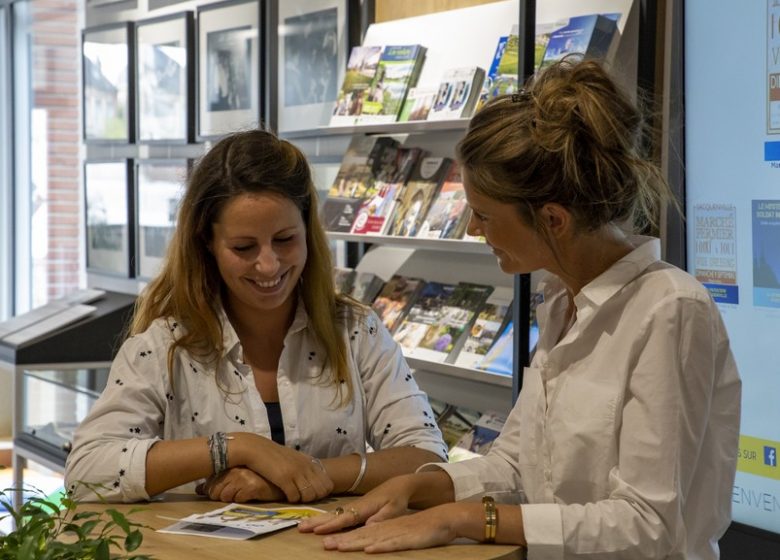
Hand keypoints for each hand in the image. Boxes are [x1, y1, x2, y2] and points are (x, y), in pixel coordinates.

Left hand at [196, 467, 284, 502]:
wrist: (278, 480)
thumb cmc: (255, 478)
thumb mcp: (235, 477)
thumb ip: (217, 482)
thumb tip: (198, 490)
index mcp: (229, 464)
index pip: (210, 484)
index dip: (214, 491)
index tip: (226, 489)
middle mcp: (235, 469)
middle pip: (215, 492)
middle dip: (223, 496)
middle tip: (237, 492)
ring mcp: (243, 477)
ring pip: (225, 497)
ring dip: (233, 499)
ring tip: (244, 492)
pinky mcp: (252, 486)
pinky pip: (238, 500)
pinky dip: (243, 500)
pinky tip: (251, 494)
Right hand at [236, 433, 333, 502]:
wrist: (257, 448)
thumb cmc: (275, 453)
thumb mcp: (294, 456)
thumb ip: (304, 465)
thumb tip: (314, 475)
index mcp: (309, 462)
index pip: (327, 483)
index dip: (323, 492)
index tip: (314, 494)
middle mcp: (305, 468)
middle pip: (321, 491)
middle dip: (315, 498)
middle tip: (305, 499)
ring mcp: (295, 473)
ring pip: (309, 496)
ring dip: (303, 500)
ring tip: (296, 498)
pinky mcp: (284, 479)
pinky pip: (295, 497)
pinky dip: (292, 500)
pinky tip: (287, 496)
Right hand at [299, 474, 415, 533]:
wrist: (397, 485)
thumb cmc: (396, 499)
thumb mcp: (394, 509)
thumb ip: (382, 517)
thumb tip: (368, 525)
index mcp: (365, 507)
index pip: (346, 518)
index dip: (333, 525)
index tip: (319, 530)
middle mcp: (355, 506)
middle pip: (334, 515)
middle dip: (317, 522)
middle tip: (300, 527)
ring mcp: (352, 506)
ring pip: (332, 514)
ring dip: (316, 519)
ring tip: (301, 525)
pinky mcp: (352, 508)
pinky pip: (335, 514)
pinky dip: (323, 518)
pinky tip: (314, 522)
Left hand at [321, 504, 459, 552]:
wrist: (443, 519)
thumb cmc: (421, 529)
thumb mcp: (399, 532)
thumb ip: (384, 537)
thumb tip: (367, 544)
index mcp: (383, 527)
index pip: (359, 533)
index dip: (342, 537)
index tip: (324, 542)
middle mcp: (386, 529)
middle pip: (360, 535)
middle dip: (342, 540)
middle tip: (324, 545)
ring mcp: (396, 533)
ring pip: (372, 539)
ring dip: (354, 543)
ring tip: (338, 547)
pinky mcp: (408, 539)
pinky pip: (392, 543)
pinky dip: (380, 546)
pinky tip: (369, 550)